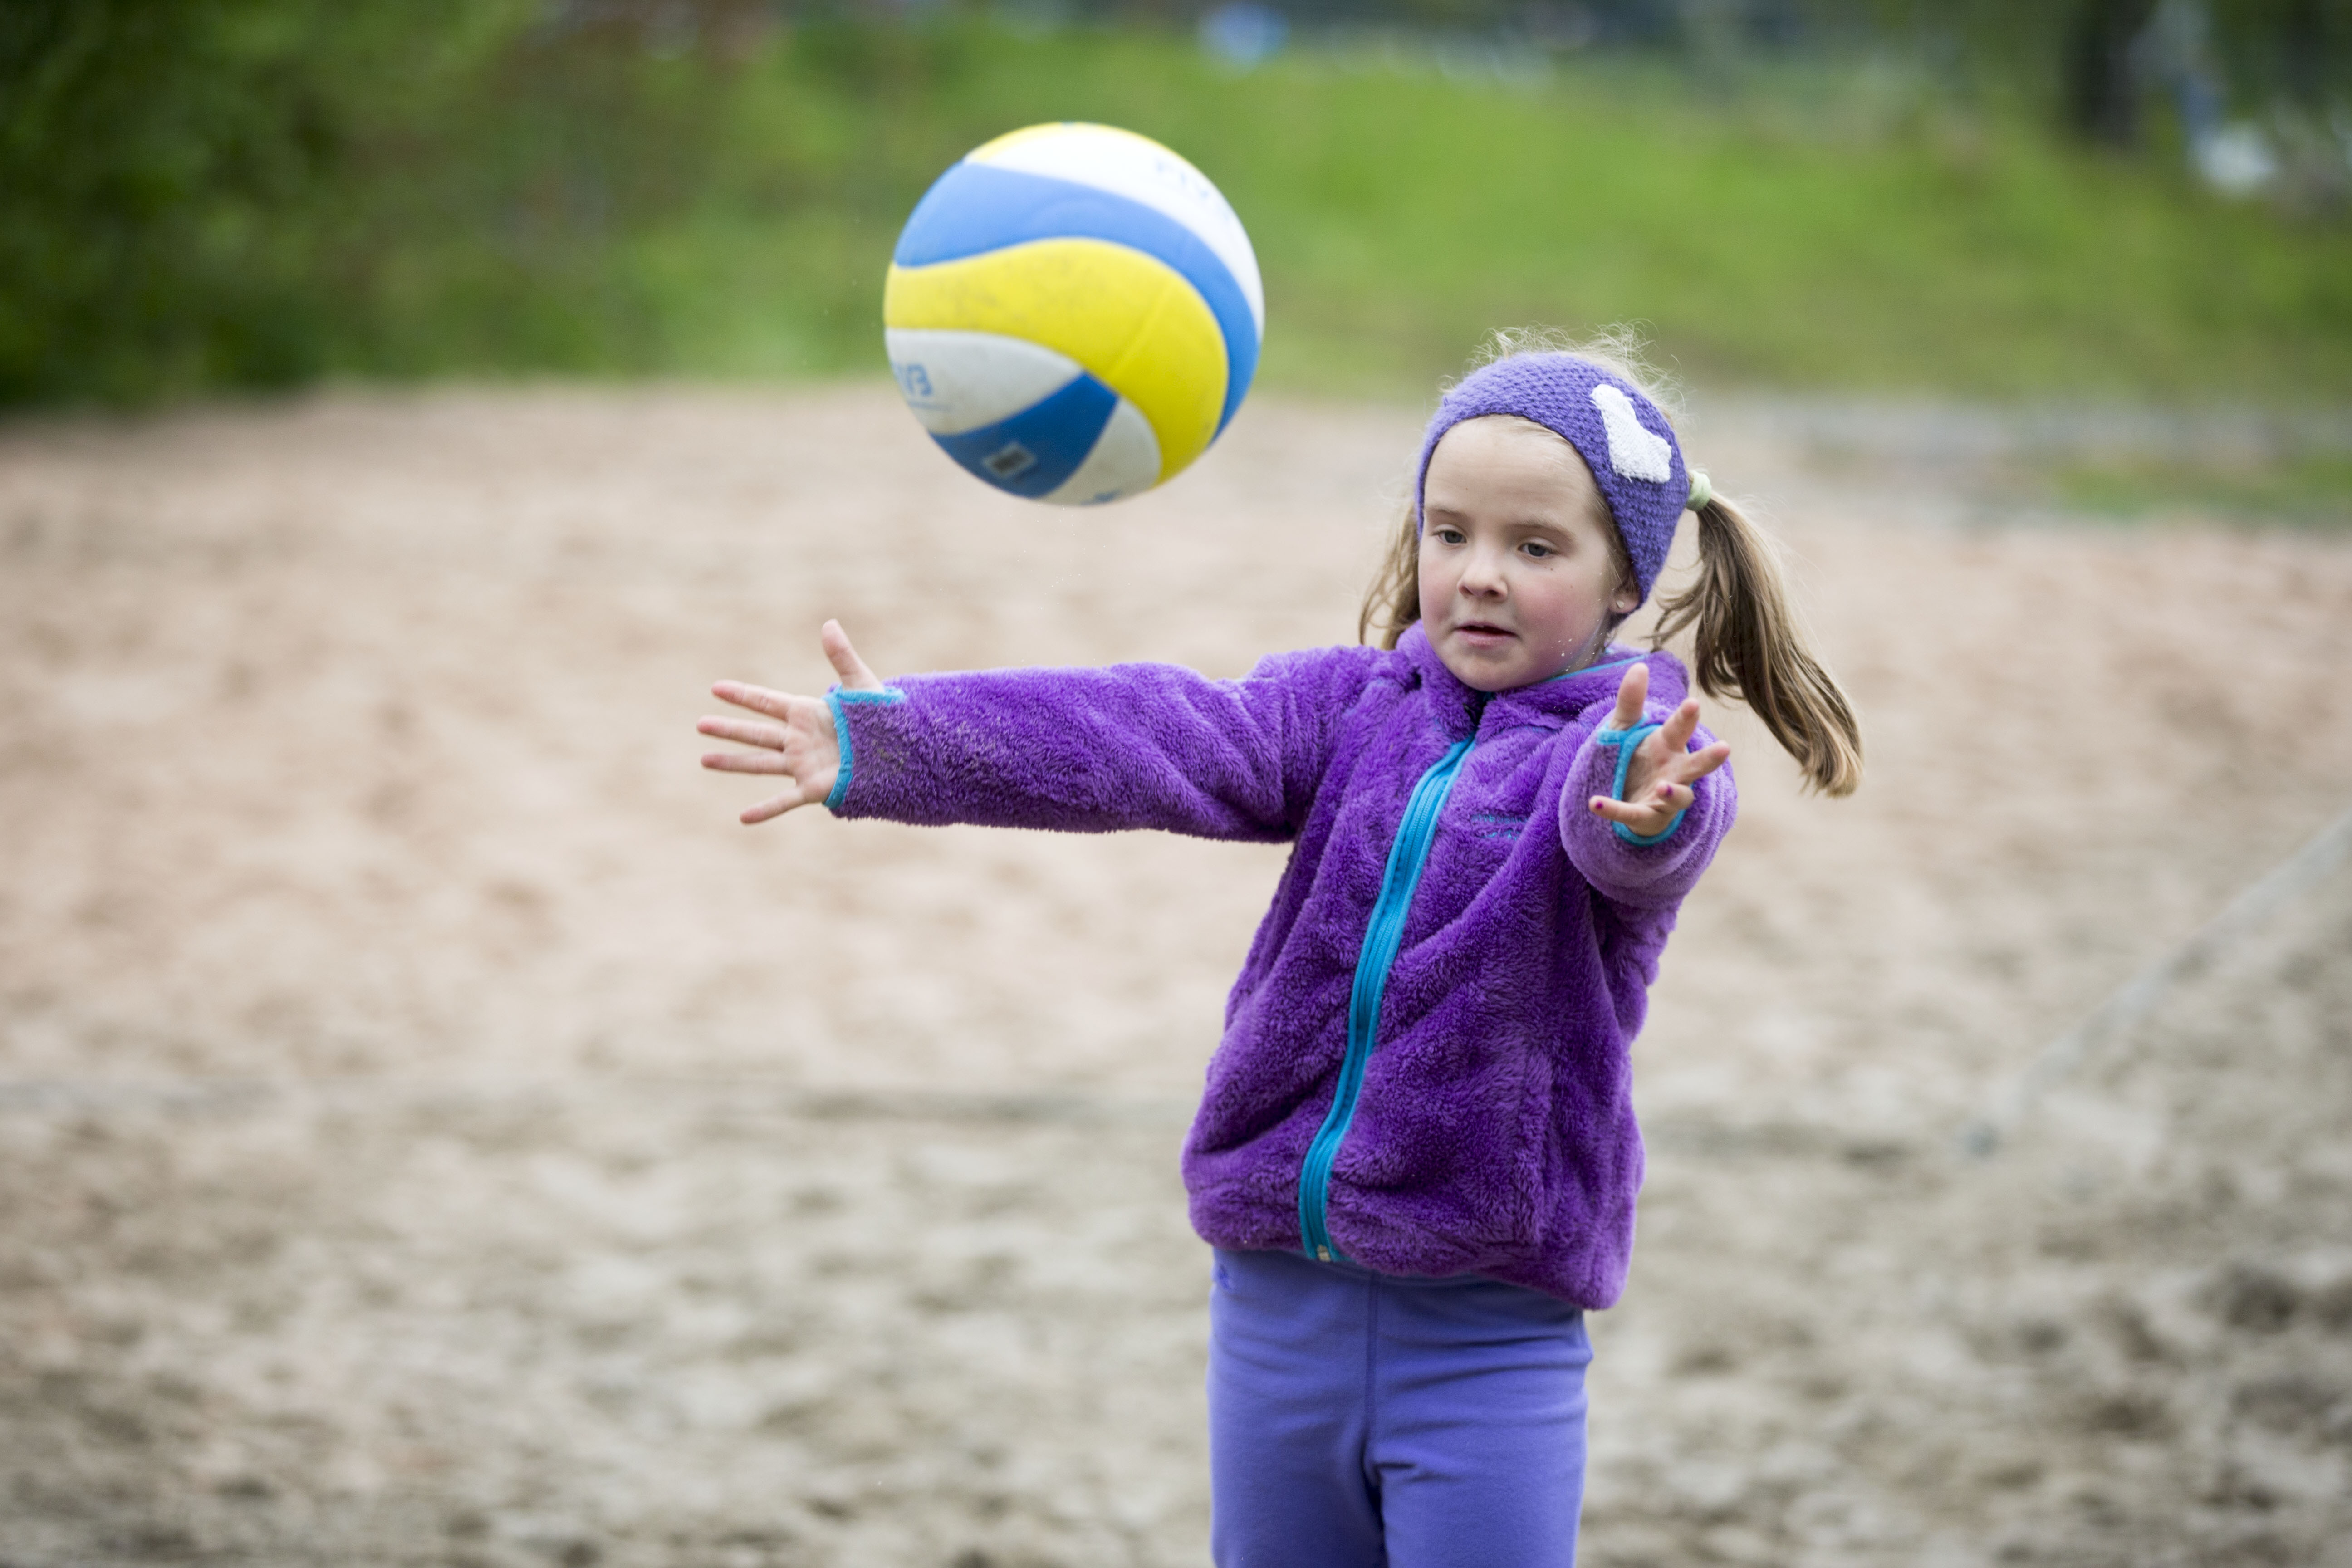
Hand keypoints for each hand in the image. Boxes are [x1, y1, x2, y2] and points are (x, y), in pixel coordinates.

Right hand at [697, 620, 882, 824]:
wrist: (900, 753)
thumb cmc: (884, 718)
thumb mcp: (861, 685)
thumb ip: (842, 657)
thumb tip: (829, 624)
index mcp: (807, 713)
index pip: (766, 702)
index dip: (742, 695)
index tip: (716, 688)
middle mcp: (799, 739)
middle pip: (756, 733)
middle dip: (728, 728)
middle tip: (700, 724)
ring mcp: (803, 764)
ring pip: (760, 763)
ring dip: (732, 762)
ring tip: (704, 760)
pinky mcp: (815, 788)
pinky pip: (784, 800)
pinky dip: (765, 809)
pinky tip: (743, 818)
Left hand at [1587, 661, 1730, 837]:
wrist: (1625, 794)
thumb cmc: (1633, 756)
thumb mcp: (1625, 727)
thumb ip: (1631, 700)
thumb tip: (1640, 665)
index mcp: (1668, 745)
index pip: (1680, 728)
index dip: (1687, 717)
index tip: (1692, 703)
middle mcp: (1673, 771)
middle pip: (1695, 765)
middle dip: (1708, 758)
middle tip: (1724, 748)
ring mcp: (1664, 797)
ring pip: (1679, 797)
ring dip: (1674, 793)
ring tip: (1664, 787)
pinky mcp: (1647, 817)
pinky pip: (1632, 815)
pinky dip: (1614, 810)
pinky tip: (1594, 803)